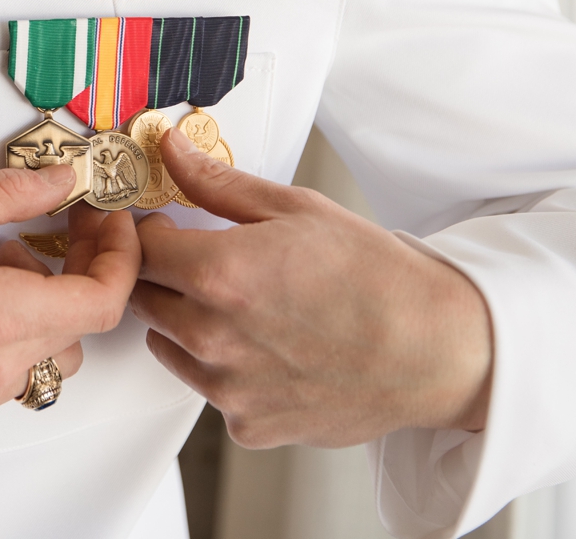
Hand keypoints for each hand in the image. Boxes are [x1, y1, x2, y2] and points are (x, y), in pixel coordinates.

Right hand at [0, 167, 139, 427]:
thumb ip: (7, 193)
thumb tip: (63, 179)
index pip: (102, 302)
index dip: (120, 257)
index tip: (107, 224)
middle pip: (82, 328)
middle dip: (81, 271)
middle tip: (56, 229)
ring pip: (50, 356)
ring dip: (44, 306)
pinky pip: (10, 375)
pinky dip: (10, 334)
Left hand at [130, 128, 491, 448]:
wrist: (437, 349)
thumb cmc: (377, 277)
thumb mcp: (296, 208)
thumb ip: (218, 183)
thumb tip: (172, 150)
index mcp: (221, 274)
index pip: (139, 250)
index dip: (151, 233)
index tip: (169, 229)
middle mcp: (214, 336)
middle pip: (143, 299)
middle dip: (163, 276)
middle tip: (205, 264)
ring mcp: (229, 387)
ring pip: (168, 345)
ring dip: (186, 322)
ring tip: (244, 306)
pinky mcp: (249, 424)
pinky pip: (210, 389)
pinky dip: (225, 369)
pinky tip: (268, 349)